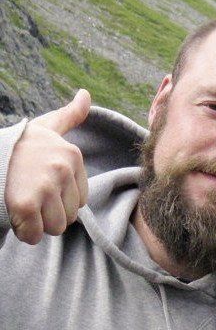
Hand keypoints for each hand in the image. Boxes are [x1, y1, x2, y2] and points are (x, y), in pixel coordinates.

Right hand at [5, 89, 90, 243]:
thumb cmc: (19, 145)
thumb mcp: (47, 127)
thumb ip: (71, 115)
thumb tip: (86, 94)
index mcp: (73, 156)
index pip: (81, 199)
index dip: (59, 198)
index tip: (40, 183)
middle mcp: (62, 170)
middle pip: (71, 216)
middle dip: (51, 212)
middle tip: (30, 194)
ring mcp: (45, 187)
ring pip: (56, 227)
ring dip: (39, 224)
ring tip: (23, 203)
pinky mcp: (26, 205)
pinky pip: (35, 235)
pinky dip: (24, 232)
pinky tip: (15, 215)